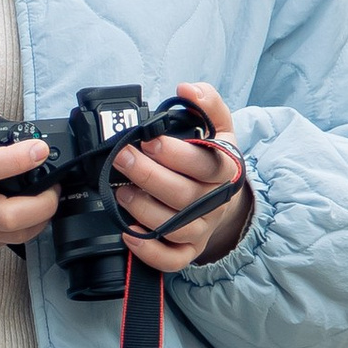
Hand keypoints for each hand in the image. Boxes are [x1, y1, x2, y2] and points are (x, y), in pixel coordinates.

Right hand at [0, 90, 53, 255]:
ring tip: (43, 198)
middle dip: (43, 203)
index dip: (20, 159)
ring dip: (38, 218)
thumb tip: (2, 117)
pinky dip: (20, 228)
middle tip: (53, 185)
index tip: (39, 149)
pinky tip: (22, 210)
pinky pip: (1, 243)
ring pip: (12, 236)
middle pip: (8, 216)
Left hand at [113, 78, 249, 270]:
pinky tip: (129, 232)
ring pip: (174, 227)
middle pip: (183, 195)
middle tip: (122, 158)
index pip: (204, 163)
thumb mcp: (219, 128)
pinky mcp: (189, 250)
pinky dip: (149, 251)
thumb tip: (187, 88)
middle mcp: (215, 202)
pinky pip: (171, 259)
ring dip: (143, 209)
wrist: (224, 198)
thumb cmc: (213, 161)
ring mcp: (202, 228)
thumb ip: (207, 103)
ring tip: (122, 192)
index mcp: (225, 169)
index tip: (148, 140)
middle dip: (147, 175)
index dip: (175, 153)